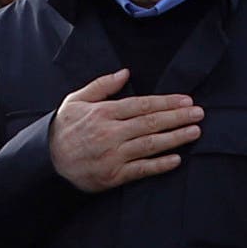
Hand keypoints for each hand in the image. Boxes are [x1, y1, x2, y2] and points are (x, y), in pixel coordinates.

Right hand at [47, 70, 201, 191]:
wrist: (47, 161)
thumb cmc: (64, 129)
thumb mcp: (75, 100)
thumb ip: (101, 85)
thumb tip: (125, 73)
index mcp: (102, 113)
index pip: (141, 105)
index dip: (165, 103)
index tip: (186, 100)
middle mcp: (109, 133)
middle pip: (150, 123)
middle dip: (177, 118)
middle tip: (199, 113)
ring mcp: (112, 155)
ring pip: (150, 145)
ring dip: (175, 138)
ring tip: (195, 131)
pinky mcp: (113, 175)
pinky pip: (141, 169)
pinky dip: (160, 165)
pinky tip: (176, 159)